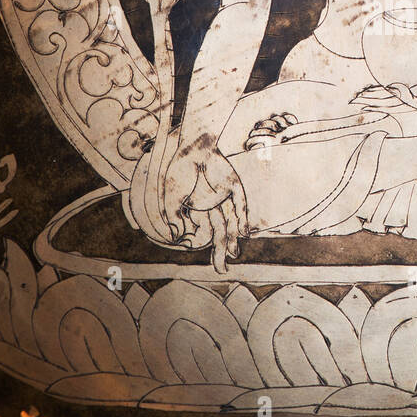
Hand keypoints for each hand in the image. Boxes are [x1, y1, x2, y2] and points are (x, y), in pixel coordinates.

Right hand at [163, 142, 248, 272]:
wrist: (193, 145)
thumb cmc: (180, 169)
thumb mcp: (172, 196)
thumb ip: (175, 216)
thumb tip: (177, 237)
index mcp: (197, 208)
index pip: (205, 231)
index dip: (208, 246)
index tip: (209, 259)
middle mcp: (212, 205)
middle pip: (219, 231)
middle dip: (219, 252)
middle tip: (222, 271)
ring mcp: (224, 196)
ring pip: (230, 221)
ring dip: (232, 238)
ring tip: (233, 254)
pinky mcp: (234, 187)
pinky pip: (240, 205)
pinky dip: (243, 218)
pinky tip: (245, 232)